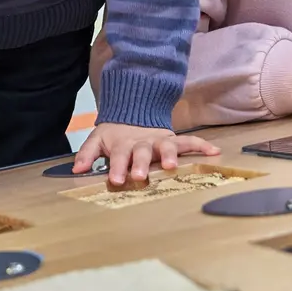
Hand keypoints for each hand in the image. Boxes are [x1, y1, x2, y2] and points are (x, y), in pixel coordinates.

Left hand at [73, 122, 220, 187]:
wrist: (134, 110)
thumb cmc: (115, 134)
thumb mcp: (97, 140)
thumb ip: (87, 154)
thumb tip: (76, 170)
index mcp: (123, 144)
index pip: (118, 156)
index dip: (116, 167)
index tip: (114, 180)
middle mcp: (143, 142)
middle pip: (142, 152)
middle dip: (141, 164)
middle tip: (140, 176)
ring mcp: (159, 140)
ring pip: (166, 146)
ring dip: (170, 154)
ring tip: (173, 165)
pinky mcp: (173, 139)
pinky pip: (190, 142)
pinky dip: (202, 146)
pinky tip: (214, 152)